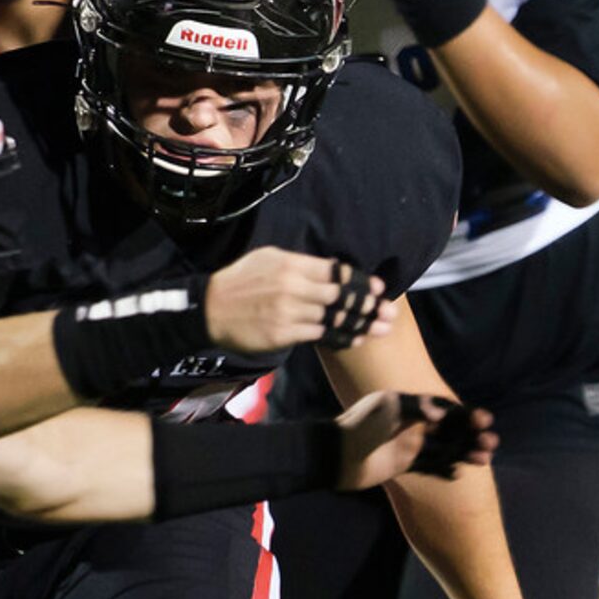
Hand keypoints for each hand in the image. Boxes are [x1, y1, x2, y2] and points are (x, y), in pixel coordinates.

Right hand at [205, 248, 395, 353]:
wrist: (210, 309)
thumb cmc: (241, 281)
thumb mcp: (268, 259)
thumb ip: (300, 263)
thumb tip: (331, 270)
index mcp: (291, 264)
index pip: (335, 272)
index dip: (360, 282)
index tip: (378, 288)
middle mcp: (293, 287)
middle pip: (340, 296)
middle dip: (368, 305)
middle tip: (388, 312)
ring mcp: (289, 312)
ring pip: (334, 318)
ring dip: (360, 324)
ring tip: (381, 328)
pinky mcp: (283, 333)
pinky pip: (319, 335)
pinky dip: (340, 337)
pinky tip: (355, 339)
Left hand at [335, 391, 495, 490]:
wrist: (336, 454)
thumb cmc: (360, 424)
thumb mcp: (387, 406)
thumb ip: (416, 406)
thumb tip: (444, 411)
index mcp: (410, 406)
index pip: (445, 409)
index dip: (466, 415)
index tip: (483, 419)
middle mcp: (412, 425)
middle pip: (450, 430)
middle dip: (472, 435)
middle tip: (491, 442)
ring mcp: (408, 446)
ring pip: (444, 449)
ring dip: (465, 452)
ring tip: (486, 458)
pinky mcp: (402, 465)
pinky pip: (429, 468)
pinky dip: (444, 470)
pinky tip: (460, 472)